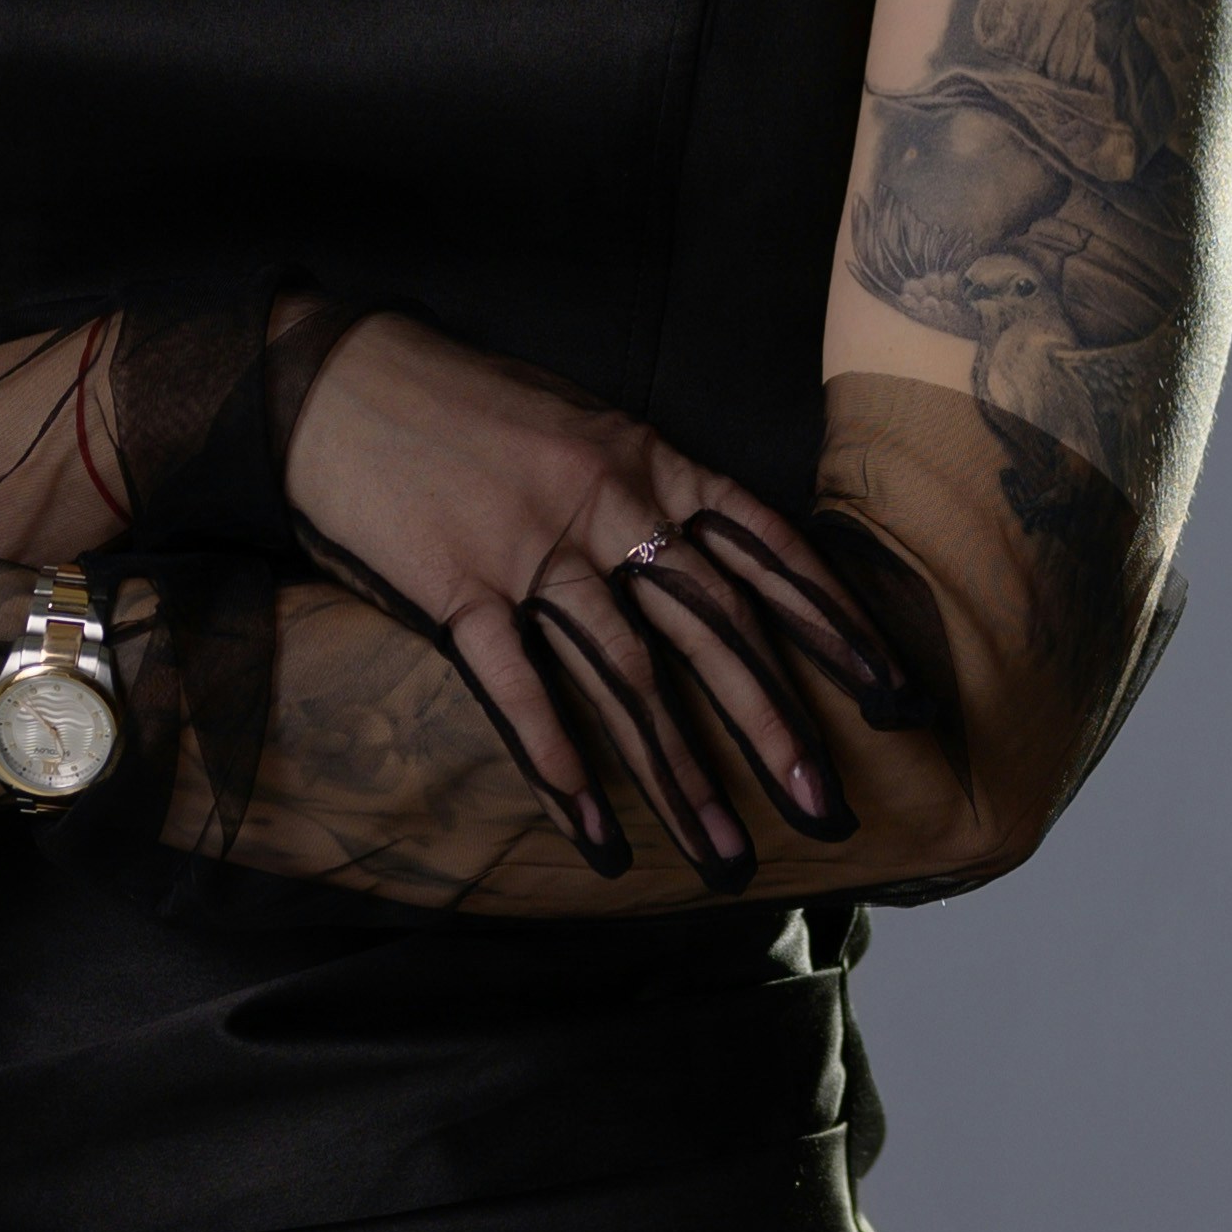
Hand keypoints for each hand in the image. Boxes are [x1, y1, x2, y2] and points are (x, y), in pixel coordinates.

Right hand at [278, 313, 904, 881]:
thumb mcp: (583, 425)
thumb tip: (713, 558)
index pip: (772, 551)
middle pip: (717, 632)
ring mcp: (535, 551)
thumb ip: (649, 489)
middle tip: (828, 809)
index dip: (837, 627)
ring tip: (727, 856)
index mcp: (650, 460)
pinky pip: (522, 695)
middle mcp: (610, 505)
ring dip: (684, 777)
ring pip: (631, 680)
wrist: (336, 374)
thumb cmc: (464, 404)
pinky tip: (600, 835)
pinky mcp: (458, 591)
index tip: (894, 694)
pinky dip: (563, 771)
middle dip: (778, 728)